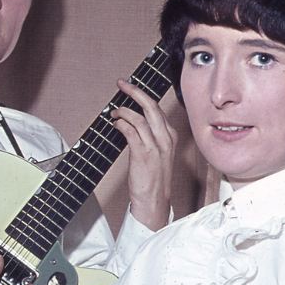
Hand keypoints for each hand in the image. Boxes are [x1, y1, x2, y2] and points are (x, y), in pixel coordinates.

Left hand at [112, 79, 176, 231]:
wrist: (154, 200)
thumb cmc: (153, 178)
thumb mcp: (157, 152)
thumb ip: (149, 135)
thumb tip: (132, 120)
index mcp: (170, 136)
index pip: (157, 108)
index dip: (142, 96)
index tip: (131, 88)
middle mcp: (165, 138)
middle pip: (151, 106)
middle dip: (135, 91)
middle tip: (122, 84)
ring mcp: (155, 146)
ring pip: (139, 117)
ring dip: (123, 111)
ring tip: (114, 112)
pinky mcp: (143, 154)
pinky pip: (130, 131)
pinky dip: (121, 124)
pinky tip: (115, 125)